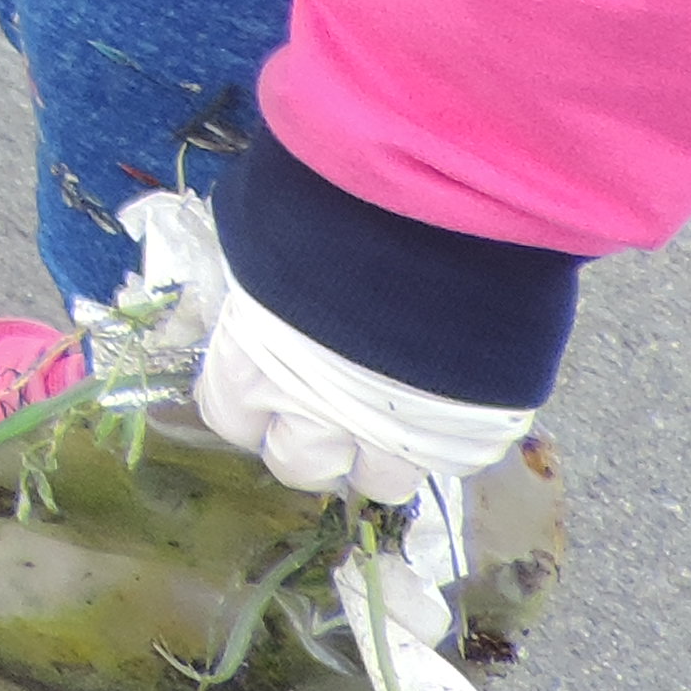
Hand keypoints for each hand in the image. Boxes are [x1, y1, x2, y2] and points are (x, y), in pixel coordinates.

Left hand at [111, 193, 532, 567]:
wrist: (429, 225)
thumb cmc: (325, 209)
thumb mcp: (260, 231)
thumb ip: (256, 279)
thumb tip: (251, 281)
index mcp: (251, 364)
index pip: (229, 418)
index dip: (248, 405)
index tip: (265, 383)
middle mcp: (311, 414)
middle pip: (297, 465)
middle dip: (311, 441)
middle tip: (332, 403)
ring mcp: (389, 437)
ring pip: (378, 481)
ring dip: (382, 453)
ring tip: (396, 409)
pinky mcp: (461, 440)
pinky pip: (450, 460)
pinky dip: (449, 437)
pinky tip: (453, 395)